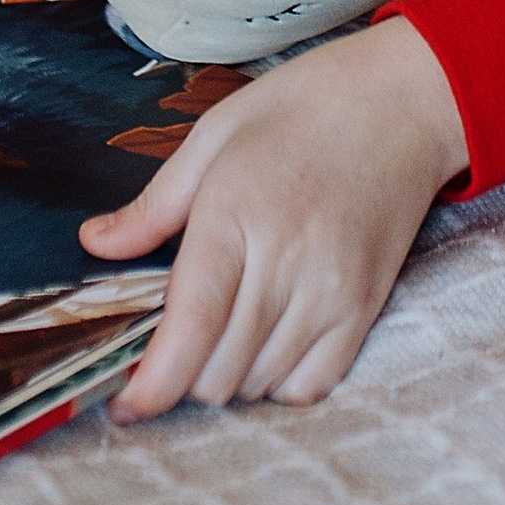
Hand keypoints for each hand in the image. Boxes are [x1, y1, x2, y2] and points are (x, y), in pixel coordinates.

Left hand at [84, 17, 469, 410]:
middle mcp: (288, 263)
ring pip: (258, 384)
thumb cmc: (306, 107)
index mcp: (237, 214)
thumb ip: (155, 203)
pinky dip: (277, 382)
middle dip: (180, 374)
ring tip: (218, 335)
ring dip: (226, 377)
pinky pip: (312, 384)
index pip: (191, 328)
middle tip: (170, 344)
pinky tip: (264, 346)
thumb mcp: (217, 134)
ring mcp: (332, 291)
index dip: (151, 385)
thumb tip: (96, 244)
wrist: (407, 101)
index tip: (123, 403)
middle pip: (218, 372)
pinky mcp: (366, 307)